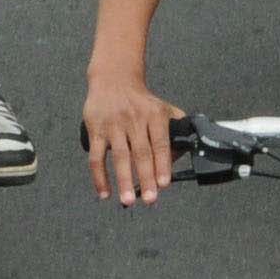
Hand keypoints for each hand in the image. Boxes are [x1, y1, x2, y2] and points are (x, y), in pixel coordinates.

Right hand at [84, 81, 183, 206]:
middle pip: (140, 152)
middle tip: (150, 199)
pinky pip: (96, 156)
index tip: (164, 183)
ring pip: (119, 156)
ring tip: (127, 200)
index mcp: (154, 115)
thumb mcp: (164, 108)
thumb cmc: (141, 100)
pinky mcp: (96, 129)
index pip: (160, 142)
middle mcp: (134, 119)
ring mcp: (113, 125)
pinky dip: (99, 176)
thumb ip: (177, 129)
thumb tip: (183, 154)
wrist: (114, 78)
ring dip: (123, 180)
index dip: (162, 163)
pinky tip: (104, 192)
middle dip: (145, 178)